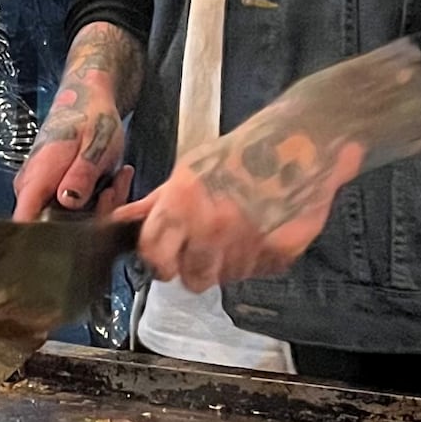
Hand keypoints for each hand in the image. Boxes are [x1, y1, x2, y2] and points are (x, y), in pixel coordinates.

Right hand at [14, 23, 142, 219]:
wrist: (88, 99)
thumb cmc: (91, 118)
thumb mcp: (95, 145)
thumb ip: (81, 174)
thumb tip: (69, 202)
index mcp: (37, 177)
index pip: (24, 223)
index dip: (50, 238)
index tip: (83, 229)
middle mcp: (34, 189)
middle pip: (55, 227)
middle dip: (93, 217)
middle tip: (113, 189)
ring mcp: (43, 191)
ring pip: (71, 220)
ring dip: (101, 207)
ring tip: (115, 179)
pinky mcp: (55, 192)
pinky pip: (77, 210)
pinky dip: (100, 200)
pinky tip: (111, 181)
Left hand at [118, 39, 420, 290]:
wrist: (300, 142)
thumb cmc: (241, 153)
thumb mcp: (191, 170)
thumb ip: (156, 203)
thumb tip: (120, 220)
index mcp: (182, 204)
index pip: (154, 257)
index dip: (160, 261)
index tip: (169, 259)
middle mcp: (211, 228)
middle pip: (192, 279)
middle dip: (198, 267)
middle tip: (211, 246)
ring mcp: (246, 244)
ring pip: (227, 277)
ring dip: (231, 262)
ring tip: (243, 230)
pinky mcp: (279, 254)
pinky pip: (259, 271)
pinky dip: (260, 258)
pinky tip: (265, 229)